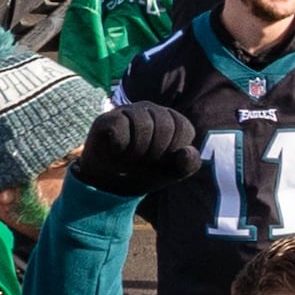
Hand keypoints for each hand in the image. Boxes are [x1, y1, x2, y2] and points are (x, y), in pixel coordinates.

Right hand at [72, 103, 203, 201]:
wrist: (110, 184)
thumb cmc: (144, 171)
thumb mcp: (172, 172)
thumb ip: (189, 164)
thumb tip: (187, 151)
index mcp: (171, 119)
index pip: (184, 128)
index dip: (173, 150)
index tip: (161, 158)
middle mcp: (150, 110)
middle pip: (165, 126)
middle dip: (156, 152)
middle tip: (143, 159)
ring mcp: (127, 111)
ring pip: (143, 125)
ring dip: (137, 150)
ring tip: (129, 156)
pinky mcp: (106, 119)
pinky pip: (119, 127)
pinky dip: (119, 146)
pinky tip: (115, 150)